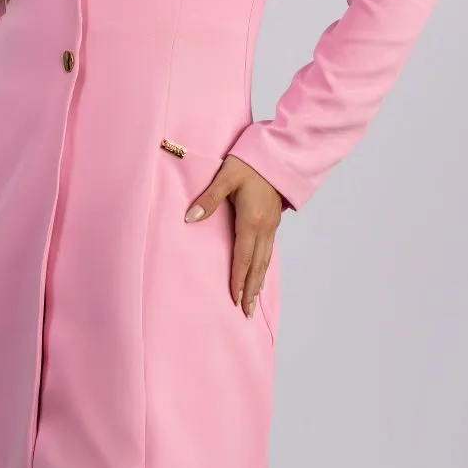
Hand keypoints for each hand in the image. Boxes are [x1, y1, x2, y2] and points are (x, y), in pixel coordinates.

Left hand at [184, 154, 283, 317]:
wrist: (278, 155)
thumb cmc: (249, 163)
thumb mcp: (226, 176)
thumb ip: (208, 198)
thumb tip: (190, 217)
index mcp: (251, 220)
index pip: (243, 257)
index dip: (238, 280)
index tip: (234, 300)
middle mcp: (264, 228)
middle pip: (257, 266)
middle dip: (252, 291)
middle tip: (247, 313)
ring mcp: (271, 226)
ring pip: (265, 260)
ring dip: (259, 282)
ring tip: (254, 301)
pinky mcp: (274, 222)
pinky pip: (269, 251)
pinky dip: (264, 267)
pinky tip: (260, 273)